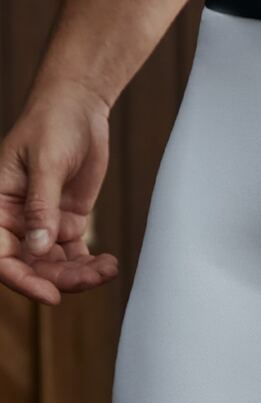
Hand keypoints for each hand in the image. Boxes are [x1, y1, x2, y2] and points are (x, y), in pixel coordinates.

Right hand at [0, 81, 118, 304]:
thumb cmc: (51, 126)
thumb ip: (41, 207)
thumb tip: (38, 248)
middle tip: (93, 278)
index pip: (1, 255)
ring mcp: (42, 223)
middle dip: (61, 278)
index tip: (51, 294)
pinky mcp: (66, 221)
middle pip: (32, 265)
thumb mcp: (46, 164)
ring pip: (56, 264)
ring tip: (107, 269)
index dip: (22, 279)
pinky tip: (109, 263)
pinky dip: (90, 263)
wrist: (77, 108)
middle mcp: (16, 221)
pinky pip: (75, 253)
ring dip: (80, 274)